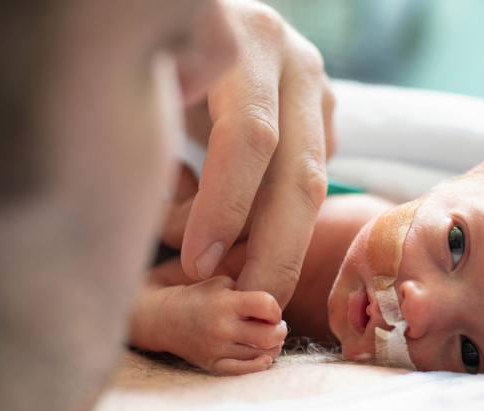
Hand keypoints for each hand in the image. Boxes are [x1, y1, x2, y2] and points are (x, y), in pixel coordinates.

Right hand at [164, 276, 286, 374]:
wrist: (165, 318)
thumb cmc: (201, 298)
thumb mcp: (223, 285)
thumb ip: (249, 295)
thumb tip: (276, 314)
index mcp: (225, 303)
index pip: (266, 306)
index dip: (275, 309)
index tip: (270, 311)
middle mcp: (221, 328)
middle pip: (269, 336)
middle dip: (280, 331)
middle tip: (278, 327)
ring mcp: (216, 349)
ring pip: (261, 355)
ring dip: (272, 347)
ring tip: (268, 338)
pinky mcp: (212, 364)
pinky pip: (242, 370)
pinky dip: (258, 365)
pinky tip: (265, 358)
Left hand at [176, 1, 335, 309]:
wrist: (212, 32)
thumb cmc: (165, 60)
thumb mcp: (155, 81)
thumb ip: (160, 124)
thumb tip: (174, 206)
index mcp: (252, 42)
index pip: (249, 135)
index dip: (225, 206)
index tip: (198, 264)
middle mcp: (298, 67)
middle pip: (300, 176)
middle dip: (275, 253)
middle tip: (250, 306)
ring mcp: (322, 95)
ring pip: (313, 188)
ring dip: (281, 246)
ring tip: (247, 285)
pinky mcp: (329, 122)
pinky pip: (309, 187)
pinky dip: (279, 224)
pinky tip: (250, 241)